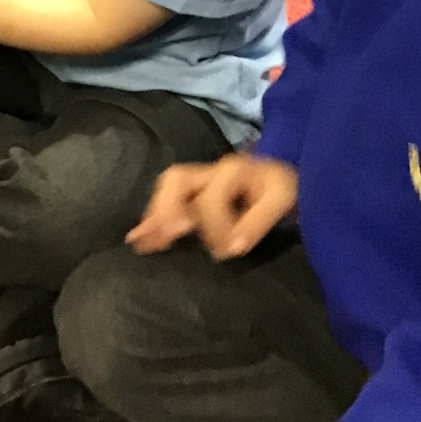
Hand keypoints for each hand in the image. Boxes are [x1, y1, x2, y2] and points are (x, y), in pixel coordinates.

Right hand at [127, 153, 298, 259]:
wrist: (281, 177)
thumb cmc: (281, 188)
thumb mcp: (282, 199)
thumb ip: (258, 220)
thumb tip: (233, 247)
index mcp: (234, 170)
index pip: (213, 197)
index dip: (217, 225)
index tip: (229, 251)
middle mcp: (210, 171)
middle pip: (177, 180)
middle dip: (168, 209)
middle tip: (170, 236)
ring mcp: (198, 179)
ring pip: (165, 188)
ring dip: (155, 214)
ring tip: (143, 240)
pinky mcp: (191, 192)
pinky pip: (163, 199)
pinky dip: (151, 219)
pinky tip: (138, 238)